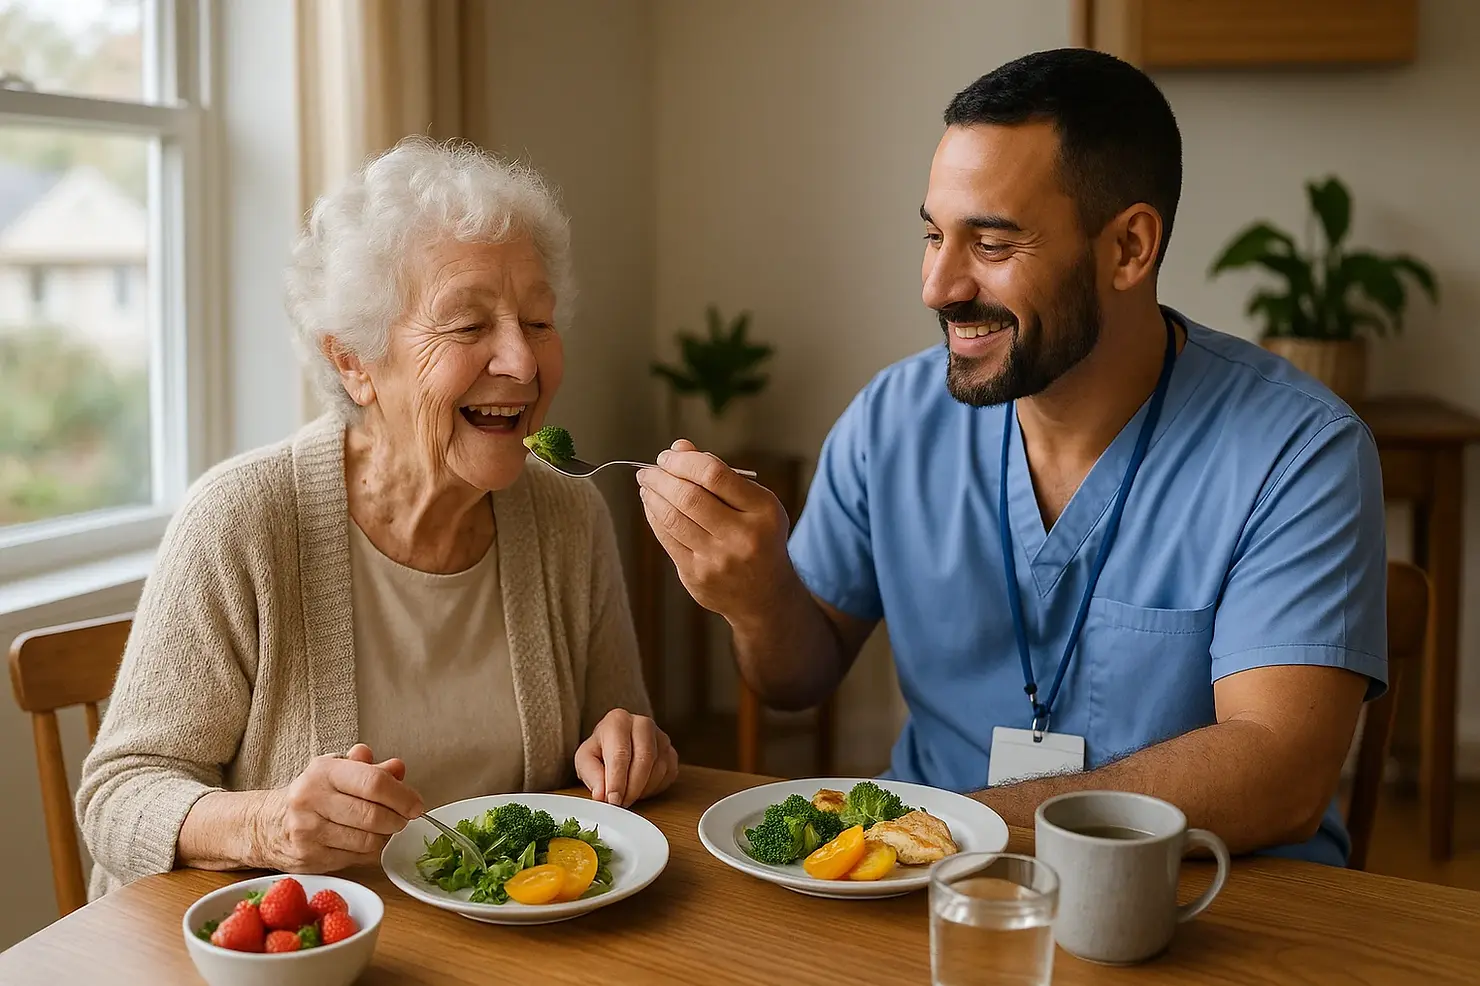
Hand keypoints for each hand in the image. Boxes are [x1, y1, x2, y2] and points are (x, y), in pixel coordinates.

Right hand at [254, 743, 423, 871]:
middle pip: (373, 816)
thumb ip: (369, 769)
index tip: (416, 804)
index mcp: (323, 772)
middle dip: (398, 819)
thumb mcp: (336, 771)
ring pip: (368, 841)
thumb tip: (398, 768)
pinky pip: (356, 859)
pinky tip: (364, 842)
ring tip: (383, 828)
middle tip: (403, 818)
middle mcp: (312, 800)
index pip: (373, 783)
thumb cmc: (311, 794)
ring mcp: (308, 832)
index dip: (402, 796)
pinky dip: (369, 852)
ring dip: (385, 837)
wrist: (266, 824)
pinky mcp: (309, 859)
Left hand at [574, 709, 678, 806]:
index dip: (617, 780)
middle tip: (621, 804)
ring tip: (626, 795)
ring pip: (659, 769)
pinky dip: (654, 789)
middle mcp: (643, 724)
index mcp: (618, 721)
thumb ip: (591, 775)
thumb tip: (602, 794)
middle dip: (632, 788)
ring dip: (642, 790)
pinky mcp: (672, 752)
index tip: (612, 800)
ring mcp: (661, 737)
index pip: (620, 753)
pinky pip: (669, 775)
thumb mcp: (585, 760)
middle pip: (645, 759)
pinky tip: (640, 789)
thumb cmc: (600, 750)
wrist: (615, 744)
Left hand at [636, 439, 790, 624]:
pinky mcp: (697, 577)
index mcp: (763, 511)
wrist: (766, 595)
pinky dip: (655, 518)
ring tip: (646, 485)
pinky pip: (667, 539)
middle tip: (649, 470)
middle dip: (661, 478)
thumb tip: (678, 448)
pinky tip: (652, 507)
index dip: (684, 461)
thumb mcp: (756, 503)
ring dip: (653, 497)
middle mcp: (743, 537)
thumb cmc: (758, 537)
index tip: (668, 456)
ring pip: (673, 519)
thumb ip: (720, 474)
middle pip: (689, 497)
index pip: (714, 475)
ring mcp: (718, 560)